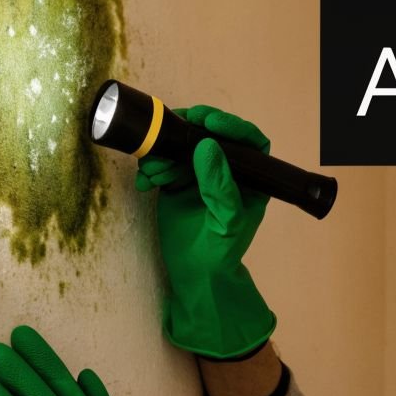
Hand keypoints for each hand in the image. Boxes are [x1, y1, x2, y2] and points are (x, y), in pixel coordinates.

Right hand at [136, 105, 275, 358]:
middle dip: (187, 133)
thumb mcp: (225, 222)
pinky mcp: (177, 181)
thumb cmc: (220, 252)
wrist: (195, 274)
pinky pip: (163, 162)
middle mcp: (226, 172)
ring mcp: (200, 174)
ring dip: (164, 151)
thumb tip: (208, 146)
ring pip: (183, 147)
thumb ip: (220, 186)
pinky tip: (145, 181)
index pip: (249, 141)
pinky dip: (151, 166)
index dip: (231, 126)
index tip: (207, 121)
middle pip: (211, 136)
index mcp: (250, 179)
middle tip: (168, 131)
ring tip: (154, 171)